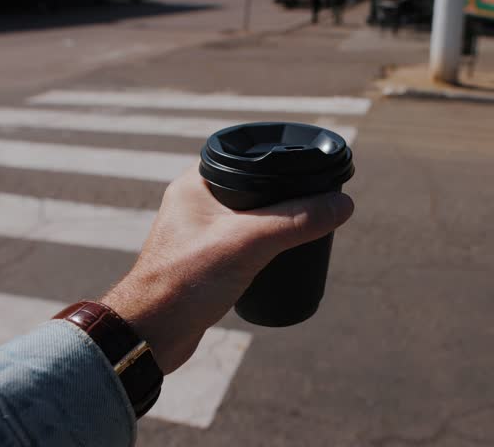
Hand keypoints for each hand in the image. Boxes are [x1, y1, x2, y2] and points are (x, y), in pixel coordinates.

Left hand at [100, 166, 353, 373]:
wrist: (150, 335)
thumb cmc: (185, 281)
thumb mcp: (249, 242)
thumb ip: (297, 220)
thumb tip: (343, 204)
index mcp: (196, 183)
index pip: (248, 158)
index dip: (282, 163)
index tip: (315, 172)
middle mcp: (196, 204)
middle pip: (255, 189)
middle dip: (288, 197)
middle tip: (319, 206)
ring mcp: (200, 234)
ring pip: (251, 219)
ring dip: (277, 225)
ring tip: (309, 231)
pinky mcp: (206, 262)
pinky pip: (244, 245)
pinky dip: (266, 249)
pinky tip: (283, 259)